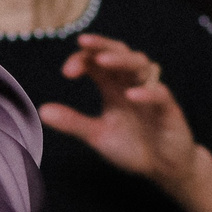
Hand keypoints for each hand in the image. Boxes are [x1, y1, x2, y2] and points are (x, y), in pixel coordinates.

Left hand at [41, 32, 210, 191]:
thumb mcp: (98, 135)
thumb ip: (73, 122)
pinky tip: (131, 95)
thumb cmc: (133, 146)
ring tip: (103, 61)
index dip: (82, 59)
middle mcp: (132, 84)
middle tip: (83, 42)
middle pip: (120, 52)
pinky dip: (146, 93)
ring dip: (122, 61)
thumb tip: (41, 110)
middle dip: (102, 45)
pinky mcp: (169, 110)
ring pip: (141, 65)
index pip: (97, 61)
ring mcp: (151, 94)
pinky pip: (160, 94)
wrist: (164, 169)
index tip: (67, 71)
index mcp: (113, 86)